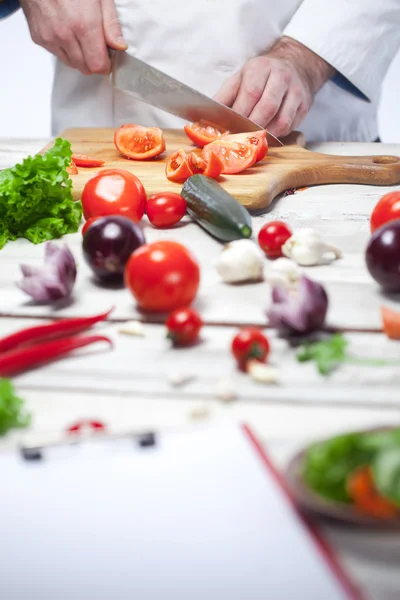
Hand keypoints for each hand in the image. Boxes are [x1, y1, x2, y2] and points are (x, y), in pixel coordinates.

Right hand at [20, 0, 127, 74]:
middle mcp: (65, 34)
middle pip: (85, 68)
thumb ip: (111, 24)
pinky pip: (58, 54)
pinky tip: (67, 31)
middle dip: (94, 61)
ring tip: (81, 35)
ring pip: (72, 64)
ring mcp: (50, 37)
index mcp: (83, 24)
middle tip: (96, 44)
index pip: (98, 65)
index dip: (106, 64)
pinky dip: (65, 49)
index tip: (108, 57)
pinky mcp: (39, 38)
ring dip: (80, 56)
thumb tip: (119, 46)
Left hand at [214, 37, 334, 136]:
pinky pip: (291, 126)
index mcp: (260, 68)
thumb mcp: (239, 78)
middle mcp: (281, 77)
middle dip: (252, 127)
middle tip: (241, 138)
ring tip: (254, 139)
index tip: (230, 129)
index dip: (240, 114)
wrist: (296, 64)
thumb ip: (224, 96)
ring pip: (282, 121)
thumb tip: (205, 117)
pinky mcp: (305, 105)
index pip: (250, 93)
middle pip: (267, 108)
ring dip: (266, 134)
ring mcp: (296, 91)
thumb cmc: (261, 75)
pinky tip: (268, 133)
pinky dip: (277, 134)